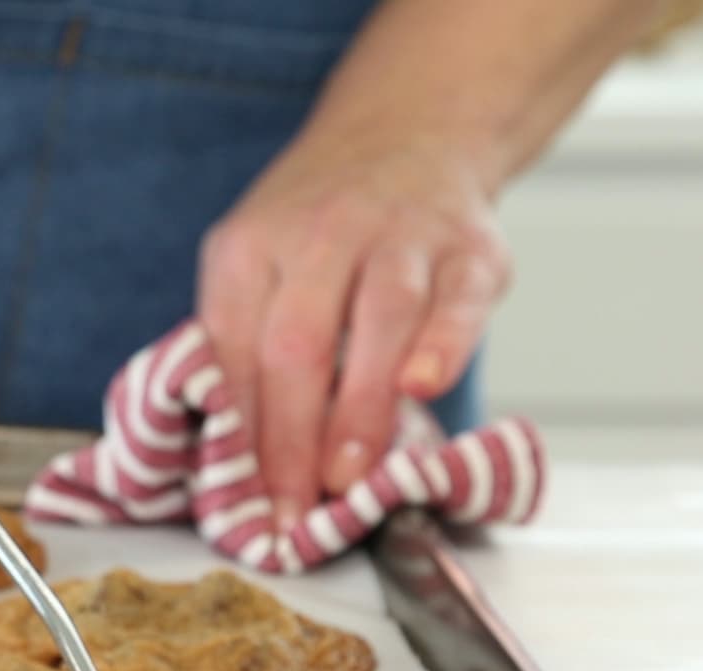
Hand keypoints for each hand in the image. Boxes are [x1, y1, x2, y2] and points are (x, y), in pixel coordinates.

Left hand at [197, 131, 510, 527]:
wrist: (407, 130)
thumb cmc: (319, 227)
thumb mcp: (256, 264)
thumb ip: (245, 347)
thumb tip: (236, 462)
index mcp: (250, 248)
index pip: (233, 352)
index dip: (242, 435)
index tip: (249, 505)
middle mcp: (320, 233)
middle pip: (298, 343)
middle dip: (293, 438)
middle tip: (297, 508)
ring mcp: (400, 234)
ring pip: (377, 321)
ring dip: (359, 408)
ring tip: (349, 478)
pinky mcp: (469, 245)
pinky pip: (456, 298)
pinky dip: (442, 343)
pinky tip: (422, 389)